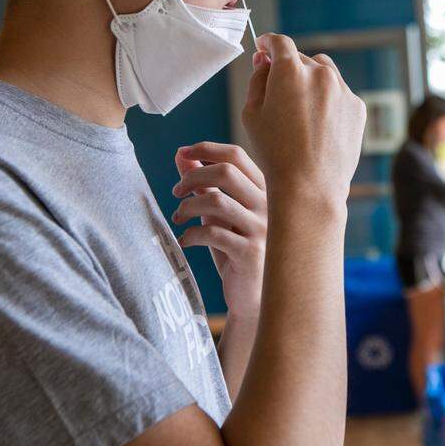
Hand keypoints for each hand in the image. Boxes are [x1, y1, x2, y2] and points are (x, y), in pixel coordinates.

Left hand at [172, 142, 266, 317]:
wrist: (253, 296)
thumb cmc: (236, 248)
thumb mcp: (218, 212)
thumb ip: (203, 183)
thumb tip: (181, 155)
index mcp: (264, 190)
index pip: (236, 155)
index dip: (206, 149)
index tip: (182, 153)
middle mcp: (268, 205)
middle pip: (226, 172)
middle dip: (193, 176)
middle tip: (176, 191)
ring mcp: (262, 229)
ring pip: (216, 200)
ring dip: (187, 206)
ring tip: (178, 217)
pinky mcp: (250, 253)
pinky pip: (212, 233)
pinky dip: (190, 233)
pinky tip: (184, 240)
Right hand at [242, 34, 365, 215]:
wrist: (309, 185)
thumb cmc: (274, 152)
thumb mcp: (251, 113)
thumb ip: (257, 79)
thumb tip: (265, 61)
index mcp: (290, 70)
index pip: (279, 43)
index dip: (268, 43)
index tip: (264, 47)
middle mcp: (320, 73)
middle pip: (301, 59)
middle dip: (289, 69)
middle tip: (278, 93)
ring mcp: (342, 89)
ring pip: (324, 73)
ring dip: (312, 82)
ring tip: (301, 112)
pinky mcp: (357, 107)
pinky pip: (340, 94)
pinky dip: (329, 101)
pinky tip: (318, 126)